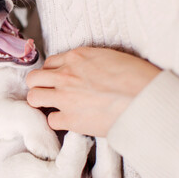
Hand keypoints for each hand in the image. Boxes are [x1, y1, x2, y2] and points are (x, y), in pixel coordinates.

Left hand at [26, 47, 160, 136]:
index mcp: (76, 57)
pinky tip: (68, 120)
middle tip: (46, 91)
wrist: (144, 98)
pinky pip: (51, 120)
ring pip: (34, 97)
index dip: (51, 72)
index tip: (55, 78)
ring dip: (40, 101)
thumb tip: (86, 68)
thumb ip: (90, 61)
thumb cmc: (136, 76)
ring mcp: (65, 97)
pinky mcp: (70, 119)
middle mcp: (65, 75)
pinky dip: (58, 121)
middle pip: (33, 78)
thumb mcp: (110, 56)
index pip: (49, 62)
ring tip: (50, 105)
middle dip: (38, 84)